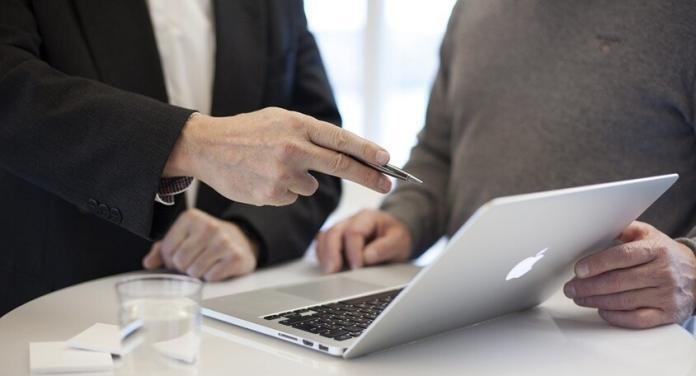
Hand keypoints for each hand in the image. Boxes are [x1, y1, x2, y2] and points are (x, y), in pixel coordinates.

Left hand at [142, 209, 257, 281]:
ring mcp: (224, 241)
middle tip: (194, 263)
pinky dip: (212, 277)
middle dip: (184, 268)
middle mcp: (208, 226)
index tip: (181, 257)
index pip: (167, 249)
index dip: (170, 260)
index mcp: (191, 218)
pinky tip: (218, 267)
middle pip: (180, 261)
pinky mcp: (236, 256)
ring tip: (207, 264)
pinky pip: (211, 277)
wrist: (241, 241)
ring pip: (195, 271)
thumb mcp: (185, 237)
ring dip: (198, 274)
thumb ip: (163, 248)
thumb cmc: (208, 241)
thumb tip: (148, 263)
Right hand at [164, 108, 391, 205]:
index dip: (368, 152)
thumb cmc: (247, 131)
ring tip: (273, 166)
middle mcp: (293, 148)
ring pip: (311, 186)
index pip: (341, 140)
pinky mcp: (271, 194)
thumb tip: (345, 152)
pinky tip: (263, 177)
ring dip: (302, 179)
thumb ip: (310, 133)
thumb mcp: (280, 119)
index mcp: (297, 124)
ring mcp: (282, 174)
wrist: (206, 146)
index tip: (388, 160)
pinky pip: (292, 196)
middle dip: (369, 177)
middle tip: (388, 184)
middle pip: (341, 166)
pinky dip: (283, 190)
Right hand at [315, 209, 411, 272]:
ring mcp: (341, 229)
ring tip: (328, 271)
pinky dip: (322, 255)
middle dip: (332, 253)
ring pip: (324, 237)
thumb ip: (385, 247)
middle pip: (334, 232)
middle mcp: (351, 220)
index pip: (353, 232)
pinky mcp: (336, 240)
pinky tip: (327, 267)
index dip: (353, 251)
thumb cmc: (396, 237)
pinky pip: (322, 244)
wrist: (395, 235)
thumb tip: (367, 257)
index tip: (357, 267)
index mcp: (368, 217)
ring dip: (324, 254)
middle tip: (333, 271)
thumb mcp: (399, 241)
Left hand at [564, 221, 695, 328]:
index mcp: (656, 250)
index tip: (578, 270)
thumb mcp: (648, 235)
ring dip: (596, 300)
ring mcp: (666, 295)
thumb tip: (596, 227)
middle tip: (570, 288)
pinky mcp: (667, 314)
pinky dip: (615, 317)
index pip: (622, 257)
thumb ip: (623, 230)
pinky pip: (637, 319)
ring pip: (624, 301)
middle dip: (588, 286)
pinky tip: (601, 310)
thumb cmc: (666, 254)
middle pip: (618, 281)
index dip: (597, 264)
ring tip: (579, 297)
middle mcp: (663, 273)